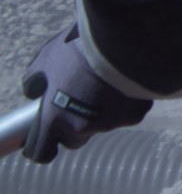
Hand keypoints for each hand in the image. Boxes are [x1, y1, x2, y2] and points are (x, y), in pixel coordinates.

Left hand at [19, 25, 151, 162]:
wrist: (122, 41)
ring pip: (101, 126)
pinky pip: (127, 114)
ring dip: (101, 113)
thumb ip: (36, 78)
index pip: (42, 152)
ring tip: (108, 87)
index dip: (42, 148)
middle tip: (80, 102)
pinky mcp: (134, 115)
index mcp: (55, 118)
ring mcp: (109, 124)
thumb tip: (35, 91)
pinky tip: (127, 84)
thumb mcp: (47, 58)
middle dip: (74, 127)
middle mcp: (80, 127)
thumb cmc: (78, 50)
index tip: (46, 140)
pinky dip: (125, 103)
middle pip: (74, 140)